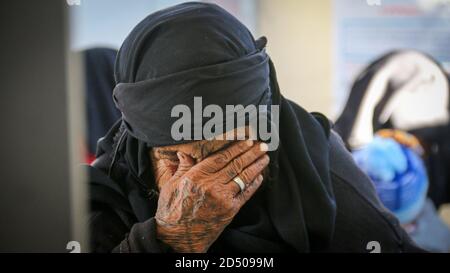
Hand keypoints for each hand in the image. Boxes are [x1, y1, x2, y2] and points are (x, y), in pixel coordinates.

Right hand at [154, 140, 268, 252]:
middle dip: (251, 153)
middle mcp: (211, 186)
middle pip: (236, 165)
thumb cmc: (171, 211)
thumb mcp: (171, 185)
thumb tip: (183, 152)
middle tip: (262, 144)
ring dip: (256, 166)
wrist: (178, 238)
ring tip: (265, 156)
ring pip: (244, 177)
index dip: (236, 148)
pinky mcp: (230, 211)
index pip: (221, 157)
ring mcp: (223, 199)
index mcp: (196, 177)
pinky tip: (260, 176)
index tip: (247, 140)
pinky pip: (246, 194)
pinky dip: (254, 184)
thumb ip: (182, 167)